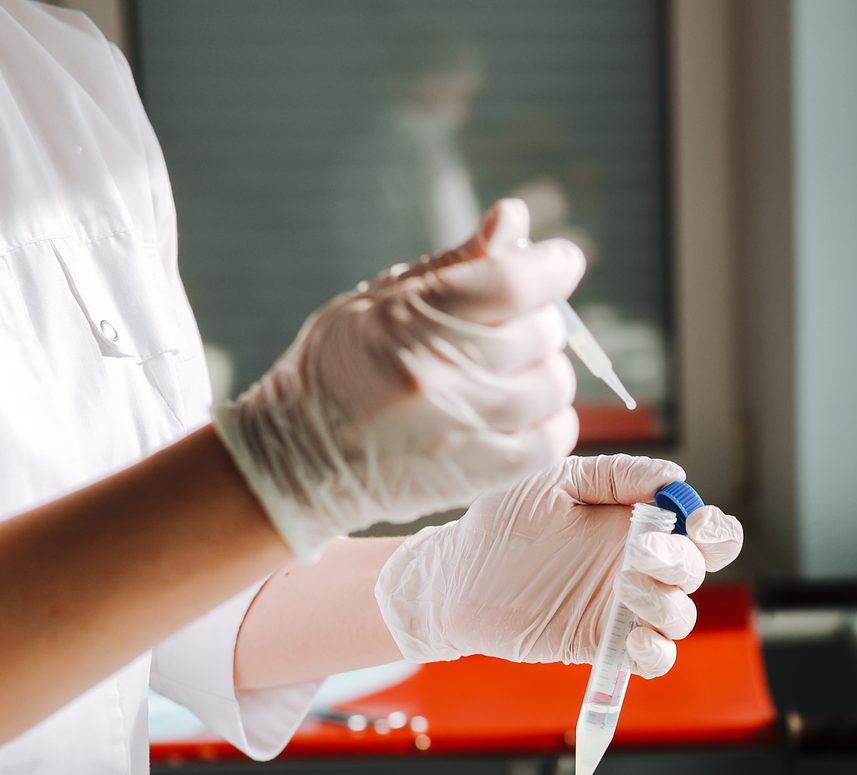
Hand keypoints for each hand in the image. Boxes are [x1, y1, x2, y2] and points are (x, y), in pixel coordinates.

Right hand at [214, 199, 583, 559]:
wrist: (296, 461)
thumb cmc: (339, 367)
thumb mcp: (380, 299)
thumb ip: (455, 263)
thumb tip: (513, 219)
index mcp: (410, 318)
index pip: (512, 282)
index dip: (552, 266)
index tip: (560, 262)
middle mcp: (437, 374)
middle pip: (541, 332)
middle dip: (538, 320)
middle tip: (511, 326)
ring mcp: (460, 428)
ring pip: (553, 384)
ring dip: (544, 371)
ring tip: (512, 371)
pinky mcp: (476, 474)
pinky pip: (553, 439)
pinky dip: (549, 420)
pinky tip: (520, 411)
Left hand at [375, 455, 743, 674]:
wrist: (454, 576)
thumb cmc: (501, 524)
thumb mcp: (554, 482)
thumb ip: (615, 475)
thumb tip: (673, 478)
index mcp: (637, 525)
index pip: (702, 531)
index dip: (714, 529)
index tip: (696, 524)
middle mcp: (638, 567)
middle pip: (696, 570)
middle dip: (682, 561)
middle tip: (640, 553)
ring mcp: (622, 608)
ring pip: (679, 615)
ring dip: (667, 603)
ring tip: (627, 587)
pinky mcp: (602, 644)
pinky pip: (652, 658)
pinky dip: (657, 653)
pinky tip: (636, 640)